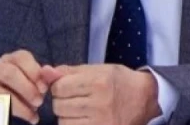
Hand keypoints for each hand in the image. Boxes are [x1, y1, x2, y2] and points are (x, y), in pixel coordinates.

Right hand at [0, 50, 46, 123]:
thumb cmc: (14, 89)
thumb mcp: (26, 80)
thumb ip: (40, 77)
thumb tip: (55, 74)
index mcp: (9, 59)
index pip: (22, 57)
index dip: (35, 72)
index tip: (44, 88)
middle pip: (11, 73)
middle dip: (28, 88)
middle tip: (40, 102)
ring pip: (2, 92)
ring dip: (21, 103)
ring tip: (33, 113)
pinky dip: (14, 113)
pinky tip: (27, 118)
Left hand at [40, 64, 160, 124]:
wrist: (145, 99)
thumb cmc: (119, 81)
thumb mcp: (98, 69)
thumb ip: (69, 71)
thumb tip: (44, 71)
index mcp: (98, 81)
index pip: (59, 87)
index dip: (58, 86)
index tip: (66, 86)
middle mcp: (100, 103)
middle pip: (59, 106)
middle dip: (61, 101)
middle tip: (73, 98)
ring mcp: (102, 121)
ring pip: (63, 121)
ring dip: (66, 116)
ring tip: (78, 109)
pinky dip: (72, 124)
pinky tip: (81, 119)